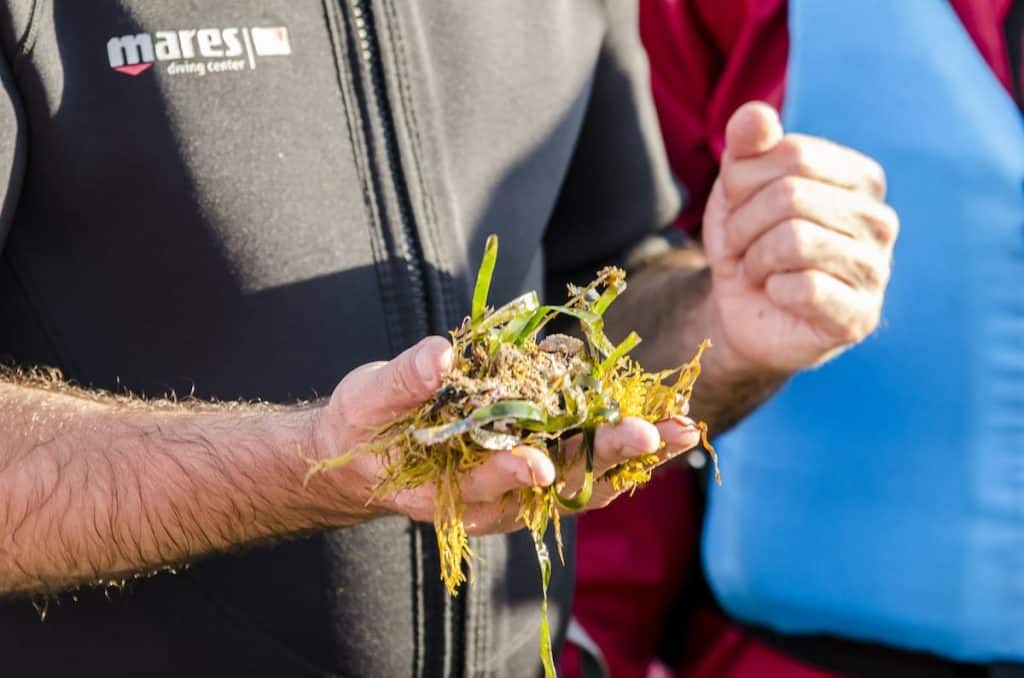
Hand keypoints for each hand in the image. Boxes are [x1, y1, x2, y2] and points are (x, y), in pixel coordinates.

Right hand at [311, 337, 701, 532]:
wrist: (368, 457)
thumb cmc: (364, 428)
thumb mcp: (368, 400)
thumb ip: (403, 382)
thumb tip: (439, 355)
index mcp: (449, 489)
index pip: (490, 482)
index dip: (515, 471)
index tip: (542, 461)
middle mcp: (494, 500)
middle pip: (557, 484)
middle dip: (606, 458)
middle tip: (653, 435)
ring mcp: (521, 489)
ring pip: (585, 481)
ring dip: (633, 458)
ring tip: (680, 431)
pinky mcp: (536, 468)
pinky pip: (587, 467)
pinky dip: (624, 450)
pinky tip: (661, 429)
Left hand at [702, 102, 897, 373]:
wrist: (741, 309)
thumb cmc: (750, 239)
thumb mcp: (737, 186)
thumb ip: (746, 145)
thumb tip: (756, 115)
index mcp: (861, 178)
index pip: (792, 154)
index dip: (743, 183)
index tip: (738, 207)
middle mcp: (880, 220)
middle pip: (790, 196)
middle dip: (743, 224)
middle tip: (740, 246)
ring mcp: (876, 270)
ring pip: (794, 241)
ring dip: (754, 258)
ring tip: (757, 269)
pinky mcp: (859, 315)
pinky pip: (804, 288)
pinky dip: (773, 291)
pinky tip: (778, 295)